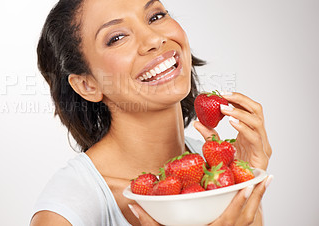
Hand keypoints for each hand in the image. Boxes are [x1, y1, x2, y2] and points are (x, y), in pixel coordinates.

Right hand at [127, 175, 272, 225]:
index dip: (238, 202)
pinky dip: (254, 206)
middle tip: (264, 177)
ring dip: (259, 199)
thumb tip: (134, 204)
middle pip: (247, 216)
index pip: (228, 219)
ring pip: (251, 218)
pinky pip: (248, 221)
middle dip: (257, 196)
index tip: (246, 185)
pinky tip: (256, 195)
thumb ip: (148, 221)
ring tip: (264, 181)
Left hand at [194, 92, 271, 169]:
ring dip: (239, 112)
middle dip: (241, 100)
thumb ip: (210, 135)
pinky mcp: (261, 156)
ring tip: (224, 108)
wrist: (238, 188)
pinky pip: (254, 137)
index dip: (238, 98)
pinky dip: (243, 127)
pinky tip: (232, 122)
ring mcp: (262, 146)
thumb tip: (197, 122)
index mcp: (251, 132)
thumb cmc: (232, 169)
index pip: (249, 109)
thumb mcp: (218, 147)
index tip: (222, 93)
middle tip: (224, 95)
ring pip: (257, 121)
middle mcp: (259, 137)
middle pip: (256, 110)